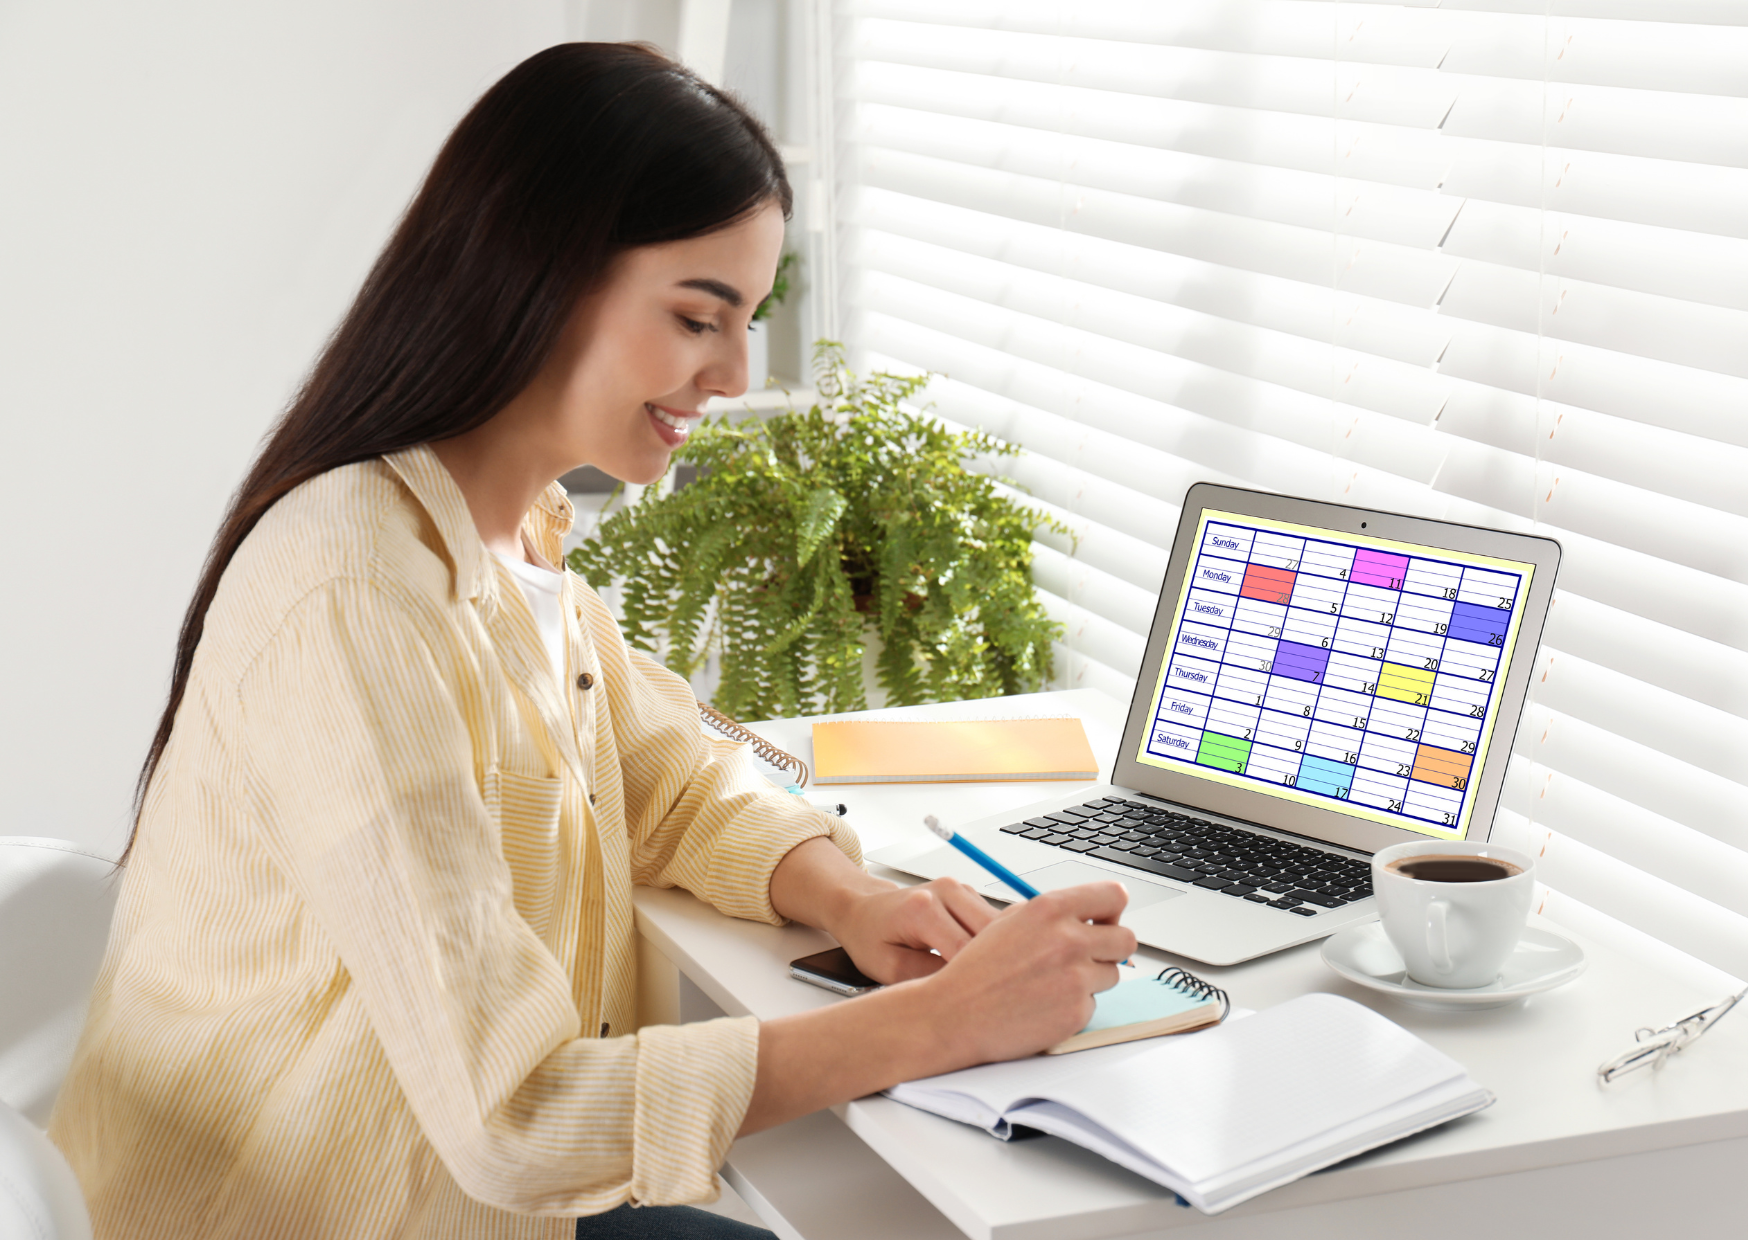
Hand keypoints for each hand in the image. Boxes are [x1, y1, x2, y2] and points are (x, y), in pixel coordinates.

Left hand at [826, 876, 999, 982]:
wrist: (864, 911)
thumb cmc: (870, 938)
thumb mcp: (889, 968)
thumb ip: (927, 975)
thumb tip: (963, 985)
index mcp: (923, 909)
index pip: (967, 948)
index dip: (975, 977)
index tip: (977, 1000)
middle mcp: (945, 892)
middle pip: (991, 933)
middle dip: (991, 964)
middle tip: (984, 994)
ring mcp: (959, 889)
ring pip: (998, 927)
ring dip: (993, 952)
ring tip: (978, 978)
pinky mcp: (967, 893)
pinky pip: (992, 922)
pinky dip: (990, 943)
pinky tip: (975, 960)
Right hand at [917, 881, 1135, 1065]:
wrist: (956, 1013)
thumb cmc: (978, 969)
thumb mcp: (1011, 922)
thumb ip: (1054, 914)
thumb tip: (1093, 914)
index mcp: (1051, 909)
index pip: (1114, 895)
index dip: (1113, 909)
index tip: (1106, 919)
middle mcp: (1067, 940)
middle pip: (1127, 939)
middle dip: (1112, 948)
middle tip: (1089, 956)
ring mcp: (1074, 978)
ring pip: (1111, 974)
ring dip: (1090, 979)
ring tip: (1052, 983)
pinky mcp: (1076, 1011)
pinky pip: (1093, 1004)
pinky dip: (1074, 1006)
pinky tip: (1044, 1005)